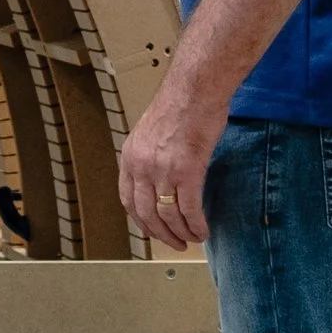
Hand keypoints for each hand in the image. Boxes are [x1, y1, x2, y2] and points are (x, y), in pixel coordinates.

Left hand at [119, 86, 219, 249]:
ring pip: (168, 216)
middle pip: (146, 213)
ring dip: (181, 233)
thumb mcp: (151, 132)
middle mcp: (142, 166)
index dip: (141, 221)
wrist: (195, 89)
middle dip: (161, 234)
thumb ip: (150, 156)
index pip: (128, 199)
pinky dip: (196, 225)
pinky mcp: (187, 171)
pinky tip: (203, 231)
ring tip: (192, 239)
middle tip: (175, 243)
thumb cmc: (180, 103)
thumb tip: (159, 177)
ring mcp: (163, 170)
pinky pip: (189, 210)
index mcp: (130, 157)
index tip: (152, 230)